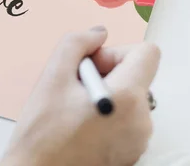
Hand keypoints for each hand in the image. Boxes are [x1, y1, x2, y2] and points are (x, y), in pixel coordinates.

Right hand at [0, 27, 159, 165]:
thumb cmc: (42, 135)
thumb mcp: (52, 77)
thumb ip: (77, 43)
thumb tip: (98, 34)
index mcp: (128, 98)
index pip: (147, 53)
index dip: (117, 52)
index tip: (92, 67)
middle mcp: (141, 121)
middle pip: (137, 76)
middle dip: (107, 74)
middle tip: (75, 89)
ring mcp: (138, 141)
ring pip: (131, 98)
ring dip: (106, 95)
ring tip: (75, 110)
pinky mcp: (131, 154)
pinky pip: (127, 120)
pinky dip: (108, 115)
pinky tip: (81, 126)